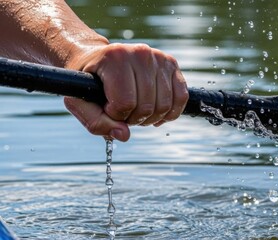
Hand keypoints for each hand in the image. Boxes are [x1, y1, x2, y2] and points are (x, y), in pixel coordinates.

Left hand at [64, 43, 187, 141]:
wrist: (100, 58)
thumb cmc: (89, 82)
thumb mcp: (80, 102)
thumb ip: (97, 122)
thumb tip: (124, 135)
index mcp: (114, 58)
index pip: (125, 102)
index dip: (116, 116)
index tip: (108, 109)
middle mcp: (140, 53)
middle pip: (146, 105)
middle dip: (135, 119)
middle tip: (124, 113)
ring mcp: (158, 57)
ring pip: (164, 104)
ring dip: (151, 118)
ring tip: (138, 112)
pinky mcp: (171, 64)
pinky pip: (181, 97)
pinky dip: (171, 113)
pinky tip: (157, 115)